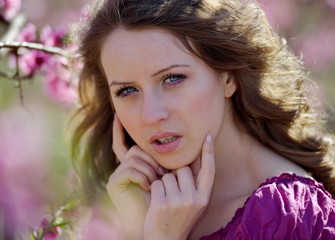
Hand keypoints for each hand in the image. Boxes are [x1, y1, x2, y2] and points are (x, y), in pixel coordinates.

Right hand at [107, 115, 165, 238]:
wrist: (157, 222)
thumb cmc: (166, 199)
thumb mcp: (168, 175)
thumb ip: (167, 159)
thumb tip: (174, 137)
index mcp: (135, 164)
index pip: (126, 143)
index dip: (119, 130)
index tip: (117, 115)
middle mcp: (123, 167)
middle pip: (136, 149)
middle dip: (152, 160)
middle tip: (162, 174)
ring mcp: (117, 174)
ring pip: (136, 157)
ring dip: (150, 169)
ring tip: (157, 183)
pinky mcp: (113, 183)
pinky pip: (130, 169)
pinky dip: (143, 177)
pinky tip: (148, 188)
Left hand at [144, 134, 214, 239]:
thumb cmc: (179, 218)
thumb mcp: (194, 204)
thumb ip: (194, 183)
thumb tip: (192, 158)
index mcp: (204, 198)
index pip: (209, 170)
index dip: (208, 152)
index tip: (207, 136)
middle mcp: (194, 199)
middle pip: (183, 169)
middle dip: (175, 175)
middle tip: (172, 190)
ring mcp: (178, 201)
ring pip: (167, 176)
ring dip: (163, 183)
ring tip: (165, 199)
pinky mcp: (162, 203)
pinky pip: (156, 183)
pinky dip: (154, 188)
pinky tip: (156, 201)